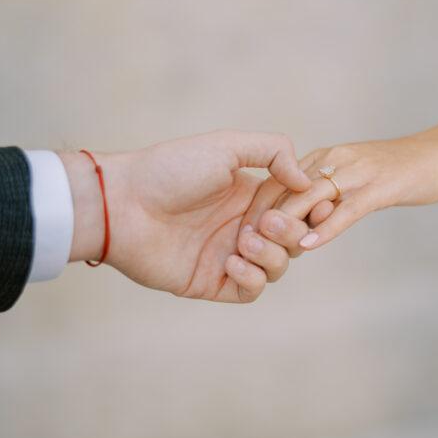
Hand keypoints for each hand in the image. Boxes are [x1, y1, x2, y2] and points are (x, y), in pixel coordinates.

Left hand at [60, 130, 310, 302]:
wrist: (123, 204)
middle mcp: (243, 225)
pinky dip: (251, 277)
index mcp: (249, 194)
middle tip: (265, 222)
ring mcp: (229, 255)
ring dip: (272, 255)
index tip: (314, 204)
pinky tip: (231, 260)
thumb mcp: (226, 146)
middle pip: (294, 239)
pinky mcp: (211, 282)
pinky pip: (250, 290)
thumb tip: (305, 180)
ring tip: (243, 240)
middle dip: (291, 232)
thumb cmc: (170, 169)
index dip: (309, 208)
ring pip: (278, 267)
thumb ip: (272, 150)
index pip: (297, 207)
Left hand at [245, 128, 437, 252]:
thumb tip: (301, 217)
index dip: (255, 206)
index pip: (277, 179)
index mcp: (323, 158)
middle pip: (285, 188)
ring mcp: (356, 173)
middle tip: (240, 246)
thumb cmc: (403, 168)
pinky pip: (347, 209)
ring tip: (261, 247)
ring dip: (284, 224)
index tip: (241, 232)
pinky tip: (308, 246)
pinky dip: (325, 228)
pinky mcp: (379, 188)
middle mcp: (333, 161)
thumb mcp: (355, 172)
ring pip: (309, 198)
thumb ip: (325, 187)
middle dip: (259, 217)